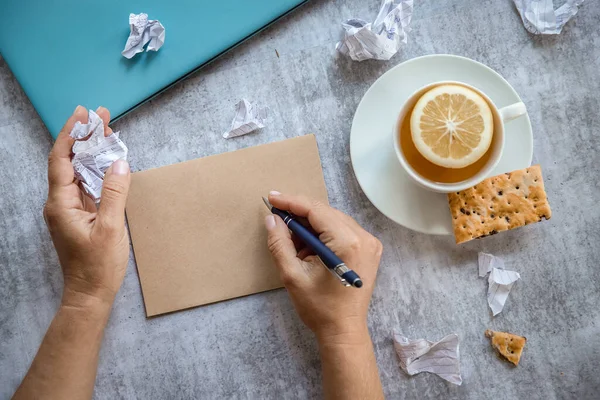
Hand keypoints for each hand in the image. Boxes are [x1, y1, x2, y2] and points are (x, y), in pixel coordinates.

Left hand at [44, 105, 130, 309]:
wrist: (90, 294)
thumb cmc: (97, 266)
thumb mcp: (111, 228)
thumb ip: (115, 194)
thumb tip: (119, 163)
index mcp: (61, 204)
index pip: (61, 160)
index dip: (71, 135)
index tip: (83, 115)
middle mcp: (61, 203)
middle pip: (69, 161)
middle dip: (84, 137)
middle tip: (100, 115)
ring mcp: (70, 210)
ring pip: (79, 172)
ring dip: (91, 151)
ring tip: (106, 130)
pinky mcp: (81, 216)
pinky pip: (87, 186)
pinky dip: (97, 170)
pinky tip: (109, 160)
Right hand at [264, 192, 382, 341]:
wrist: (343, 330)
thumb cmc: (320, 308)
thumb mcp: (292, 275)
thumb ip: (280, 243)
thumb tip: (272, 219)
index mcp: (347, 242)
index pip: (316, 210)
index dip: (292, 202)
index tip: (272, 197)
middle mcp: (363, 238)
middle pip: (325, 212)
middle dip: (299, 214)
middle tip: (277, 218)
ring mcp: (369, 243)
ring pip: (333, 219)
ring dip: (311, 225)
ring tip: (292, 240)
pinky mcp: (369, 249)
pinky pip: (342, 230)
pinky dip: (323, 233)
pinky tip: (309, 246)